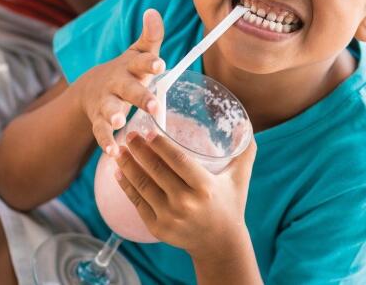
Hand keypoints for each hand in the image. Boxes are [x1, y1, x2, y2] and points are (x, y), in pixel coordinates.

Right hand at [70, 9, 165, 154]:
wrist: (92, 87)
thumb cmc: (127, 70)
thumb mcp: (138, 52)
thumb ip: (150, 36)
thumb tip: (153, 11)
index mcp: (130, 66)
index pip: (140, 61)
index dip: (149, 62)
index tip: (159, 63)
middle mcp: (116, 83)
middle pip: (128, 89)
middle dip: (139, 96)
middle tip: (153, 104)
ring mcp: (105, 102)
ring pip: (109, 109)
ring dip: (114, 116)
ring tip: (119, 122)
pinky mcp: (98, 120)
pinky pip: (100, 132)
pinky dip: (106, 142)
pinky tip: (113, 152)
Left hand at [114, 129, 257, 256]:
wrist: (219, 243)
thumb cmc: (230, 204)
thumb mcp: (241, 178)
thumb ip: (245, 151)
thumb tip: (246, 122)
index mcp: (205, 187)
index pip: (178, 160)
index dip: (161, 145)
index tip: (149, 130)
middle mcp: (186, 203)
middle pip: (156, 170)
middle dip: (139, 150)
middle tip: (129, 134)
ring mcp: (169, 217)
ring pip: (142, 185)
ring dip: (127, 165)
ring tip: (119, 150)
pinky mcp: (158, 227)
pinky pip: (137, 202)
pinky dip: (126, 185)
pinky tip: (119, 171)